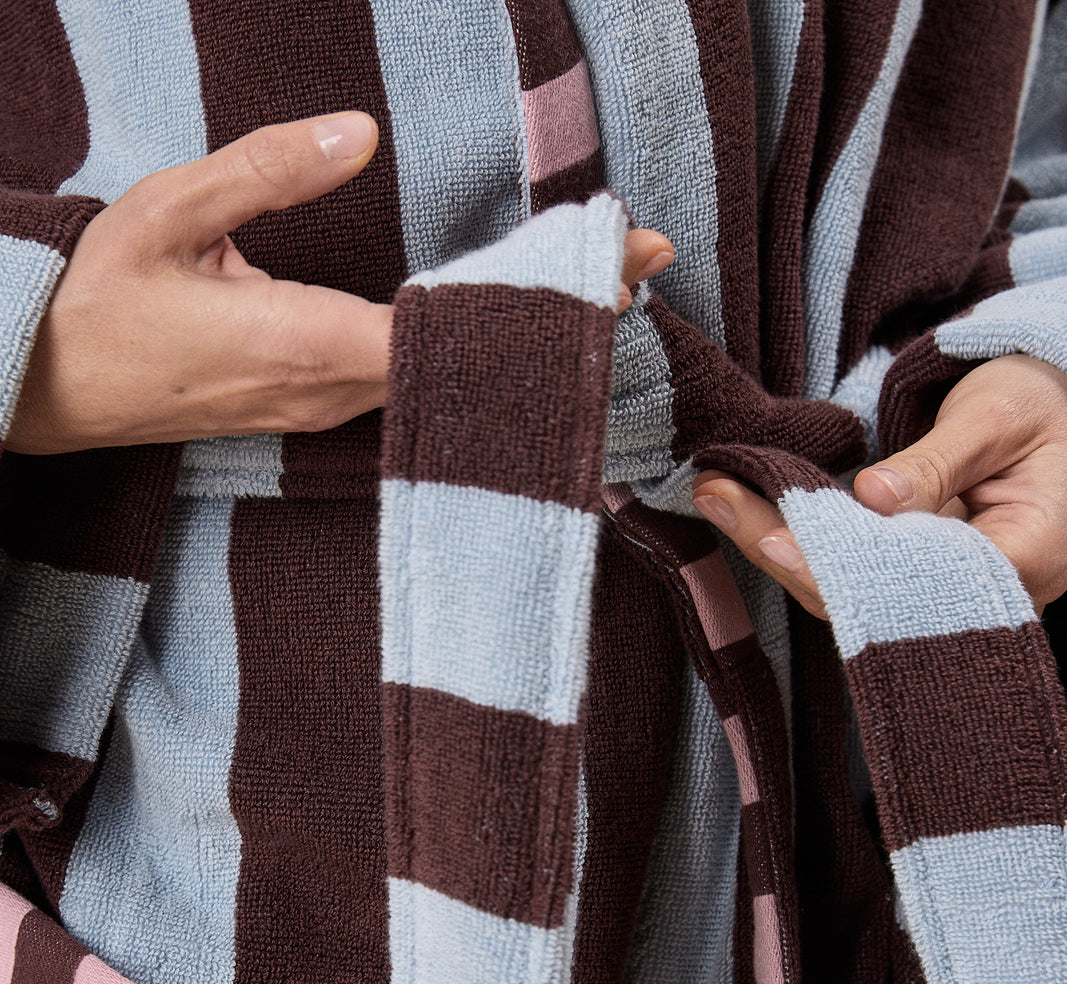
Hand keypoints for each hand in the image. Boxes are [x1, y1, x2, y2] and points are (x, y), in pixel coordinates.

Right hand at [6, 109, 673, 455]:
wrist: (53, 390)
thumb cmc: (104, 304)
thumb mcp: (171, 211)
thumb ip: (269, 170)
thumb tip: (362, 133)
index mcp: (305, 341)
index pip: (450, 326)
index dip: (540, 303)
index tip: (618, 271)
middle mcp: (330, 389)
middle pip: (467, 355)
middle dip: (557, 313)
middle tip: (645, 265)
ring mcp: (325, 406)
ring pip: (445, 376)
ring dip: (518, 335)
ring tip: (597, 290)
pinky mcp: (314, 406)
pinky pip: (412, 383)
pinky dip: (470, 352)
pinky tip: (504, 330)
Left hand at [691, 354, 1066, 616]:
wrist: (1059, 399)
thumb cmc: (1041, 399)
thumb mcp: (999, 414)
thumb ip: (939, 459)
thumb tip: (874, 498)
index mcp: (1029, 557)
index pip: (920, 585)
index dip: (842, 570)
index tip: (776, 541)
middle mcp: (987, 593)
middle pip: (874, 598)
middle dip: (788, 555)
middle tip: (719, 500)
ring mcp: (951, 590)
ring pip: (854, 591)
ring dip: (779, 548)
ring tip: (717, 496)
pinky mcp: (920, 574)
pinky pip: (855, 574)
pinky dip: (801, 543)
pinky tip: (747, 512)